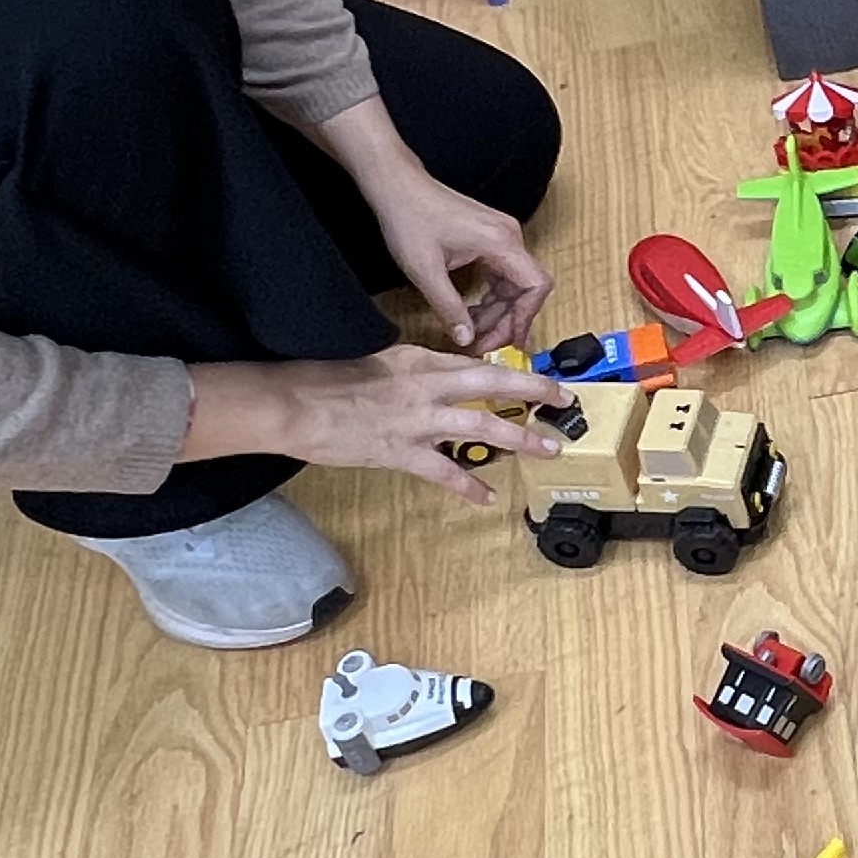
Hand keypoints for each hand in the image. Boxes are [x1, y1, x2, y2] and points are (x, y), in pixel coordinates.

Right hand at [181, 344, 559, 503]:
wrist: (293, 403)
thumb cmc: (326, 379)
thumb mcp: (376, 360)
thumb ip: (410, 369)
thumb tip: (433, 378)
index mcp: (418, 360)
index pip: (473, 363)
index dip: (508, 370)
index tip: (534, 376)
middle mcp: (425, 386)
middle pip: (492, 384)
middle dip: (533, 390)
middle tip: (564, 398)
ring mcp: (416, 420)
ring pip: (481, 426)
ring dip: (519, 438)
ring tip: (548, 448)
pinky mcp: (400, 452)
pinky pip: (444, 472)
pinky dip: (468, 486)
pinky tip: (487, 497)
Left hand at [316, 94, 551, 350]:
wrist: (397, 186)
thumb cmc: (409, 217)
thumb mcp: (425, 271)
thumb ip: (449, 308)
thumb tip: (466, 339)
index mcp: (500, 241)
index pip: (536, 285)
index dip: (526, 317)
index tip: (510, 341)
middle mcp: (508, 236)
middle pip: (526, 289)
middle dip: (507, 321)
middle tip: (484, 345)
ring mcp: (501, 235)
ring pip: (514, 284)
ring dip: (498, 312)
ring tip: (474, 333)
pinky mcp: (490, 237)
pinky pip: (502, 274)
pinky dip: (491, 297)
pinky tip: (472, 311)